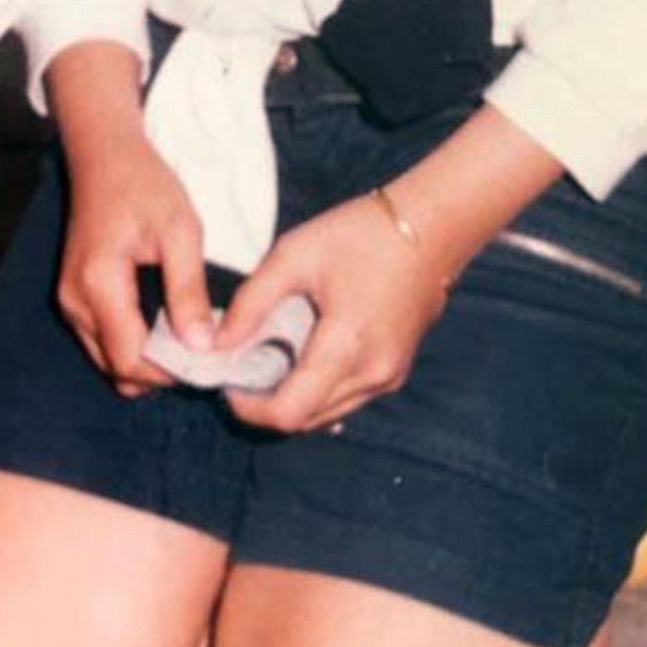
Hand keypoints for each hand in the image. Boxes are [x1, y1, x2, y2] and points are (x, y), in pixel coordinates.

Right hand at [56, 133, 213, 393]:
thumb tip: (201, 345)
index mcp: (98, 285)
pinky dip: (133, 343)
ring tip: (187, 337)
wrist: (105, 156)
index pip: (130, 360)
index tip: (207, 359)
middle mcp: (75, 301)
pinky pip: (103, 340)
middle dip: (160, 371)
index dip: (170, 371)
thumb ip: (189, 290)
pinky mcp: (75, 296)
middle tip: (202, 351)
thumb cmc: (144, 186)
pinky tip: (165, 323)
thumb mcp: (180, 231)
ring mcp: (71, 301)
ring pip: (108, 360)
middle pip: (117, 370)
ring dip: (147, 360)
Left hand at [215, 193, 447, 434]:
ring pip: (326, 413)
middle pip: (305, 419)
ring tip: (266, 359)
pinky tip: (300, 356)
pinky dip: (318, 389)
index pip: (287, 412)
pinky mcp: (396, 371)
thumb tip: (216, 343)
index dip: (248, 408)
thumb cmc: (361, 234)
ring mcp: (389, 377)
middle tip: (239, 368)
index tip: (225, 382)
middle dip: (265, 403)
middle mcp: (372, 375)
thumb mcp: (294, 256)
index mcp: (345, 348)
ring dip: (292, 398)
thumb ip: (250, 303)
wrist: (430, 227)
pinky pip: (347, 398)